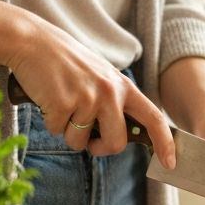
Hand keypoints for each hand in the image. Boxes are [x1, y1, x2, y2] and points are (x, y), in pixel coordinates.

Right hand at [6, 17, 174, 167]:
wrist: (33, 41)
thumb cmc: (66, 61)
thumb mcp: (100, 75)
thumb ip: (113, 101)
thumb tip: (117, 136)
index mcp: (122, 86)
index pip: (153, 118)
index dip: (165, 143)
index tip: (170, 163)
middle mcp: (109, 92)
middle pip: (116, 144)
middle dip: (100, 149)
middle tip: (88, 140)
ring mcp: (86, 98)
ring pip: (80, 142)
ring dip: (68, 132)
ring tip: (62, 103)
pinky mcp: (62, 104)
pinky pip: (57, 132)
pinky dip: (50, 121)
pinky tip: (48, 98)